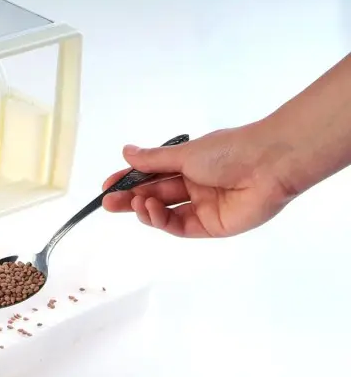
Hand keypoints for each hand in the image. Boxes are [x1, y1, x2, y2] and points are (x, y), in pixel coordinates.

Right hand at [101, 125, 295, 237]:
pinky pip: (180, 226)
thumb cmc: (228, 151)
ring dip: (145, 209)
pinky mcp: (211, 226)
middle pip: (156, 196)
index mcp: (190, 164)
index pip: (152, 175)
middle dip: (130, 199)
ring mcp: (203, 207)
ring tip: (134, 202)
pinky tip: (151, 208)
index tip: (108, 185)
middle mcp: (195, 186)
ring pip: (165, 213)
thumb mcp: (184, 153)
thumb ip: (154, 160)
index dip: (129, 180)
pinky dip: (162, 220)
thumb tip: (126, 152)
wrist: (268, 165)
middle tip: (108, 202)